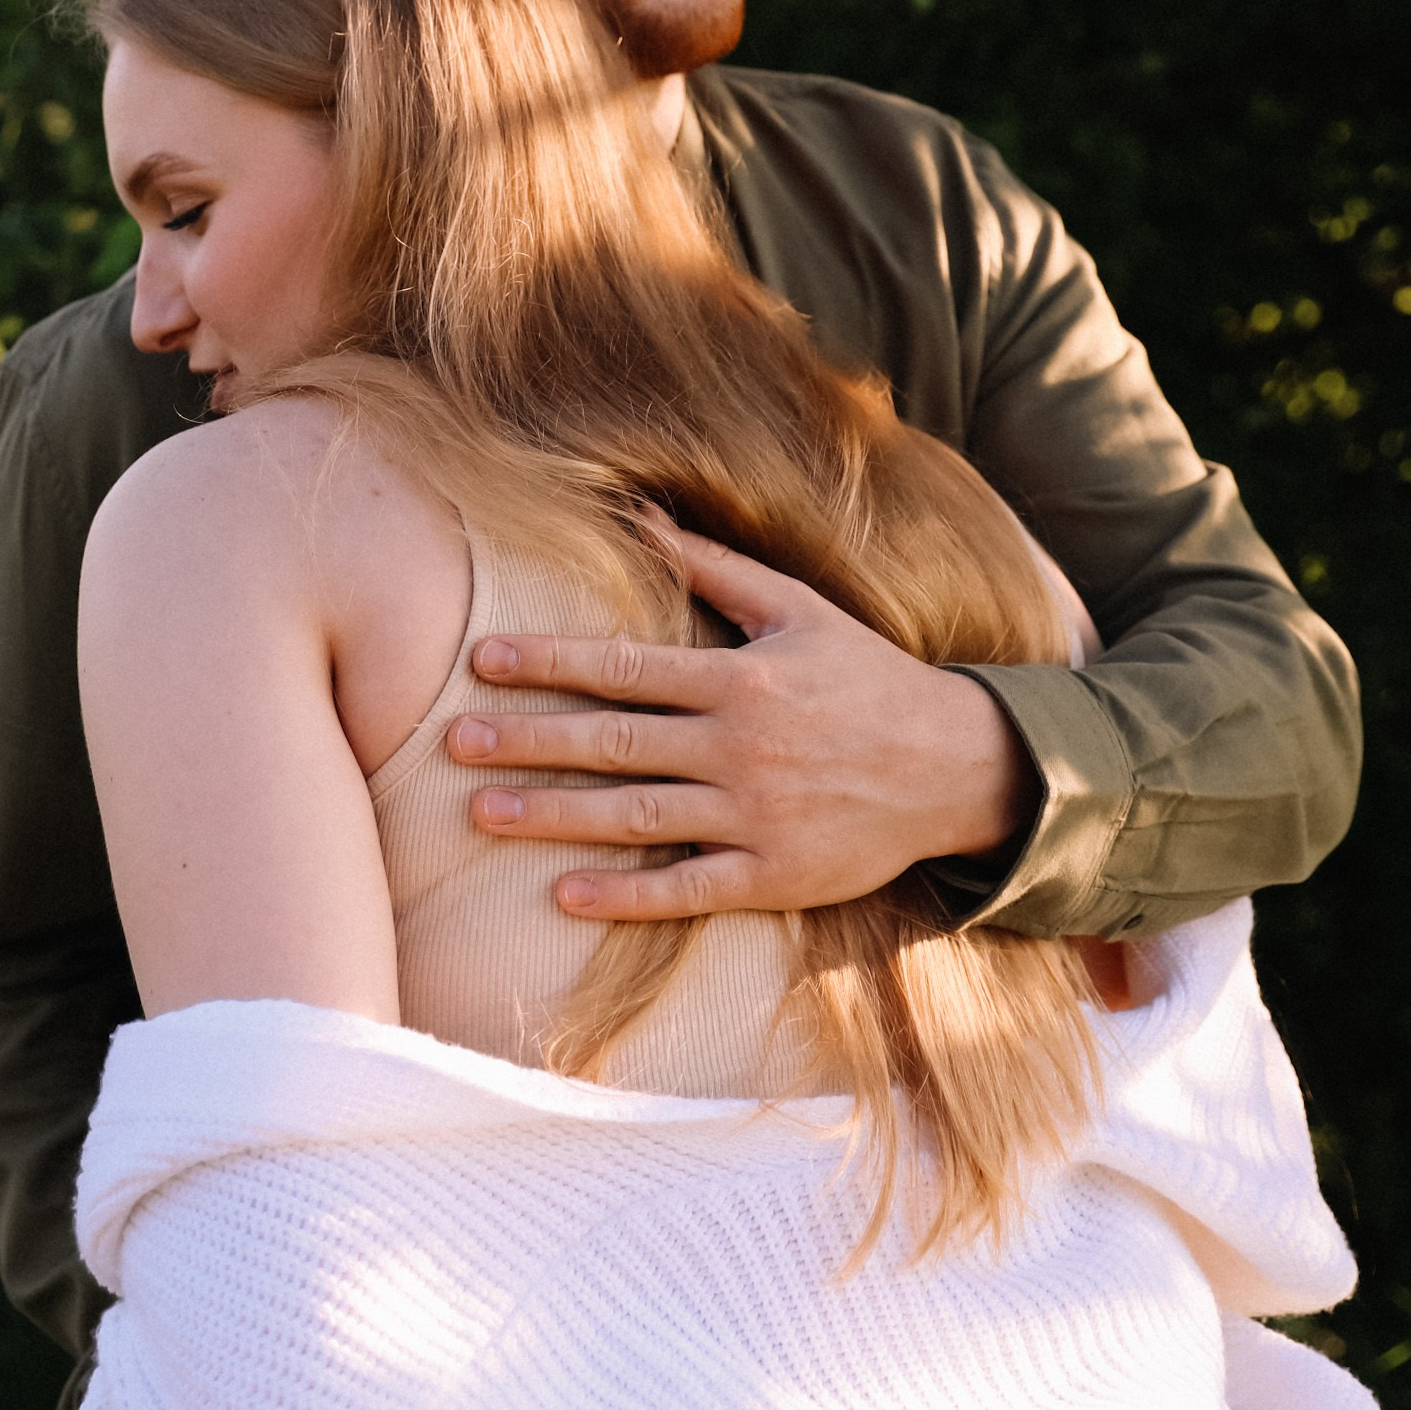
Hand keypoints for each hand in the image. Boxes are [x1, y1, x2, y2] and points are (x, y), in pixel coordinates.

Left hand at [447, 523, 1038, 921]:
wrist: (955, 766)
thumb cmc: (866, 678)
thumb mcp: (798, 608)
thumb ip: (712, 567)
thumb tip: (637, 513)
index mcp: (740, 676)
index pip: (624, 667)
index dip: (549, 662)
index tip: (480, 661)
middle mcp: (740, 745)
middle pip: (614, 742)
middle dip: (529, 739)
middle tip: (454, 741)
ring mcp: (754, 814)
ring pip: (635, 816)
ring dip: (553, 816)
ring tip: (482, 812)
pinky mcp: (773, 875)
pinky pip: (687, 889)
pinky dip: (626, 897)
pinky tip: (564, 896)